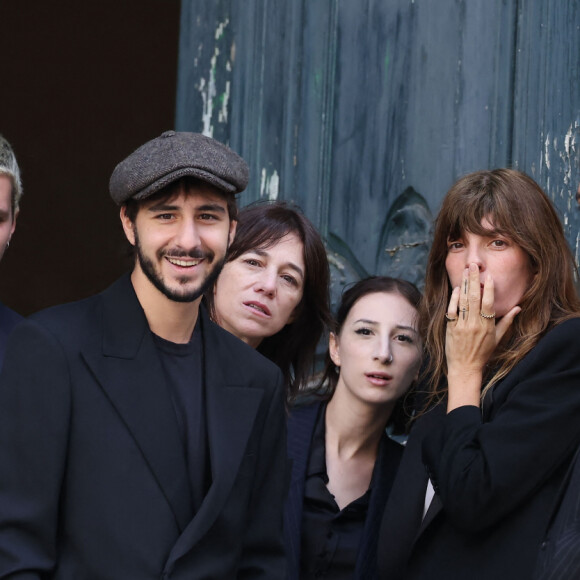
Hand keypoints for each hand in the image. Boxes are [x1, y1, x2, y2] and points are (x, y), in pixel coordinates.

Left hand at [444, 263, 519, 408]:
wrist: (465, 368)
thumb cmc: (483, 353)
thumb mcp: (498, 338)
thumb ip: (507, 322)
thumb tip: (518, 308)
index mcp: (487, 326)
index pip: (489, 304)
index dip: (489, 289)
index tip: (489, 276)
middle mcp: (475, 324)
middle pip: (475, 298)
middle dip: (474, 280)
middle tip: (474, 265)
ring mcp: (462, 326)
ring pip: (463, 302)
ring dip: (464, 285)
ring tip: (465, 271)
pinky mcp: (451, 328)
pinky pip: (452, 311)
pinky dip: (454, 299)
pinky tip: (457, 289)